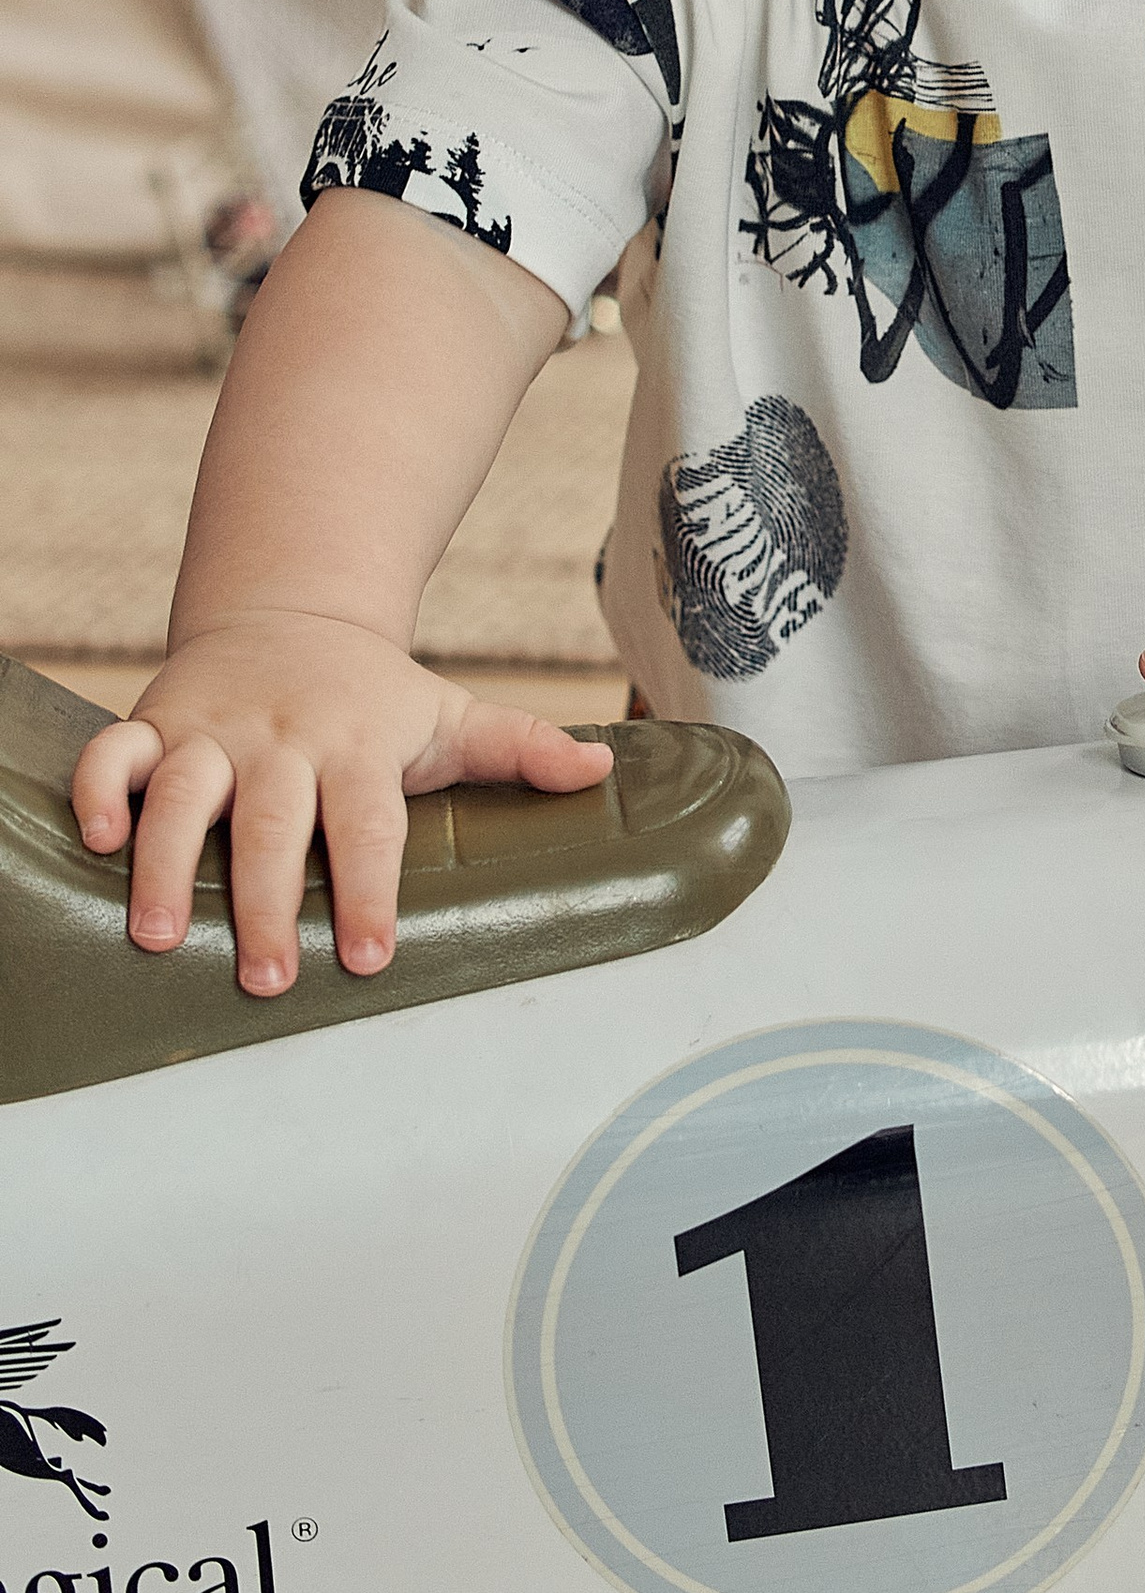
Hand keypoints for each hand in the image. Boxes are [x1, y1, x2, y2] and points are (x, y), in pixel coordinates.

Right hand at [71, 616, 610, 995]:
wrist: (290, 613)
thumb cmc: (374, 695)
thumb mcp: (448, 714)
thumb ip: (521, 748)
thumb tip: (601, 771)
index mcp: (358, 743)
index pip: (369, 823)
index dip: (371, 888)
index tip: (372, 957)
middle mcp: (282, 737)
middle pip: (274, 820)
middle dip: (270, 902)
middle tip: (269, 978)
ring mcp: (213, 728)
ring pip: (184, 792)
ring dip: (168, 864)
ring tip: (161, 938)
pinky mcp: (155, 720)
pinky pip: (114, 752)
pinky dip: (97, 792)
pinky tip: (95, 844)